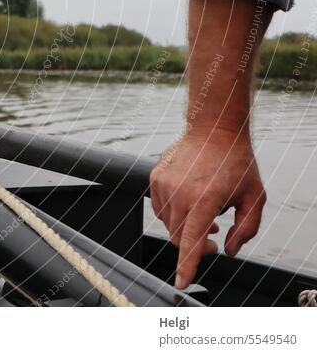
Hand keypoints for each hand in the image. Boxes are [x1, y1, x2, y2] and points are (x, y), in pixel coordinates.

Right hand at [150, 128, 265, 288]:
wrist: (214, 129)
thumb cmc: (236, 162)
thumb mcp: (255, 197)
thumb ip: (246, 229)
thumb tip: (228, 251)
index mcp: (205, 199)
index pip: (192, 240)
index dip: (187, 265)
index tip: (181, 283)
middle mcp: (180, 192)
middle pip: (178, 236)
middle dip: (195, 246)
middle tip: (215, 241)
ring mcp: (164, 184)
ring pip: (168, 224)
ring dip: (185, 228)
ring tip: (205, 216)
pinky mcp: (155, 178)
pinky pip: (160, 208)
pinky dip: (173, 214)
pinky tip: (190, 204)